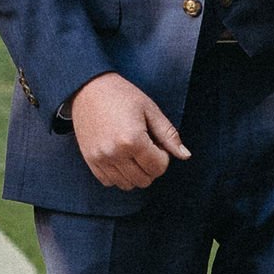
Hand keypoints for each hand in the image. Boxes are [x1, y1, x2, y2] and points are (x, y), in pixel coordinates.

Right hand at [70, 72, 190, 189]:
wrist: (88, 88)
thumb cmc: (122, 95)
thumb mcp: (150, 110)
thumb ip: (169, 135)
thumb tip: (185, 155)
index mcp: (133, 140)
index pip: (159, 167)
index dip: (163, 156)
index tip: (156, 142)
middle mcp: (115, 153)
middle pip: (145, 179)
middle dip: (151, 166)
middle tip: (146, 146)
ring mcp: (100, 159)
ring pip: (127, 184)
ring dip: (136, 172)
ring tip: (132, 152)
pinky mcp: (90, 161)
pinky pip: (109, 182)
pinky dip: (119, 175)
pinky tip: (120, 157)